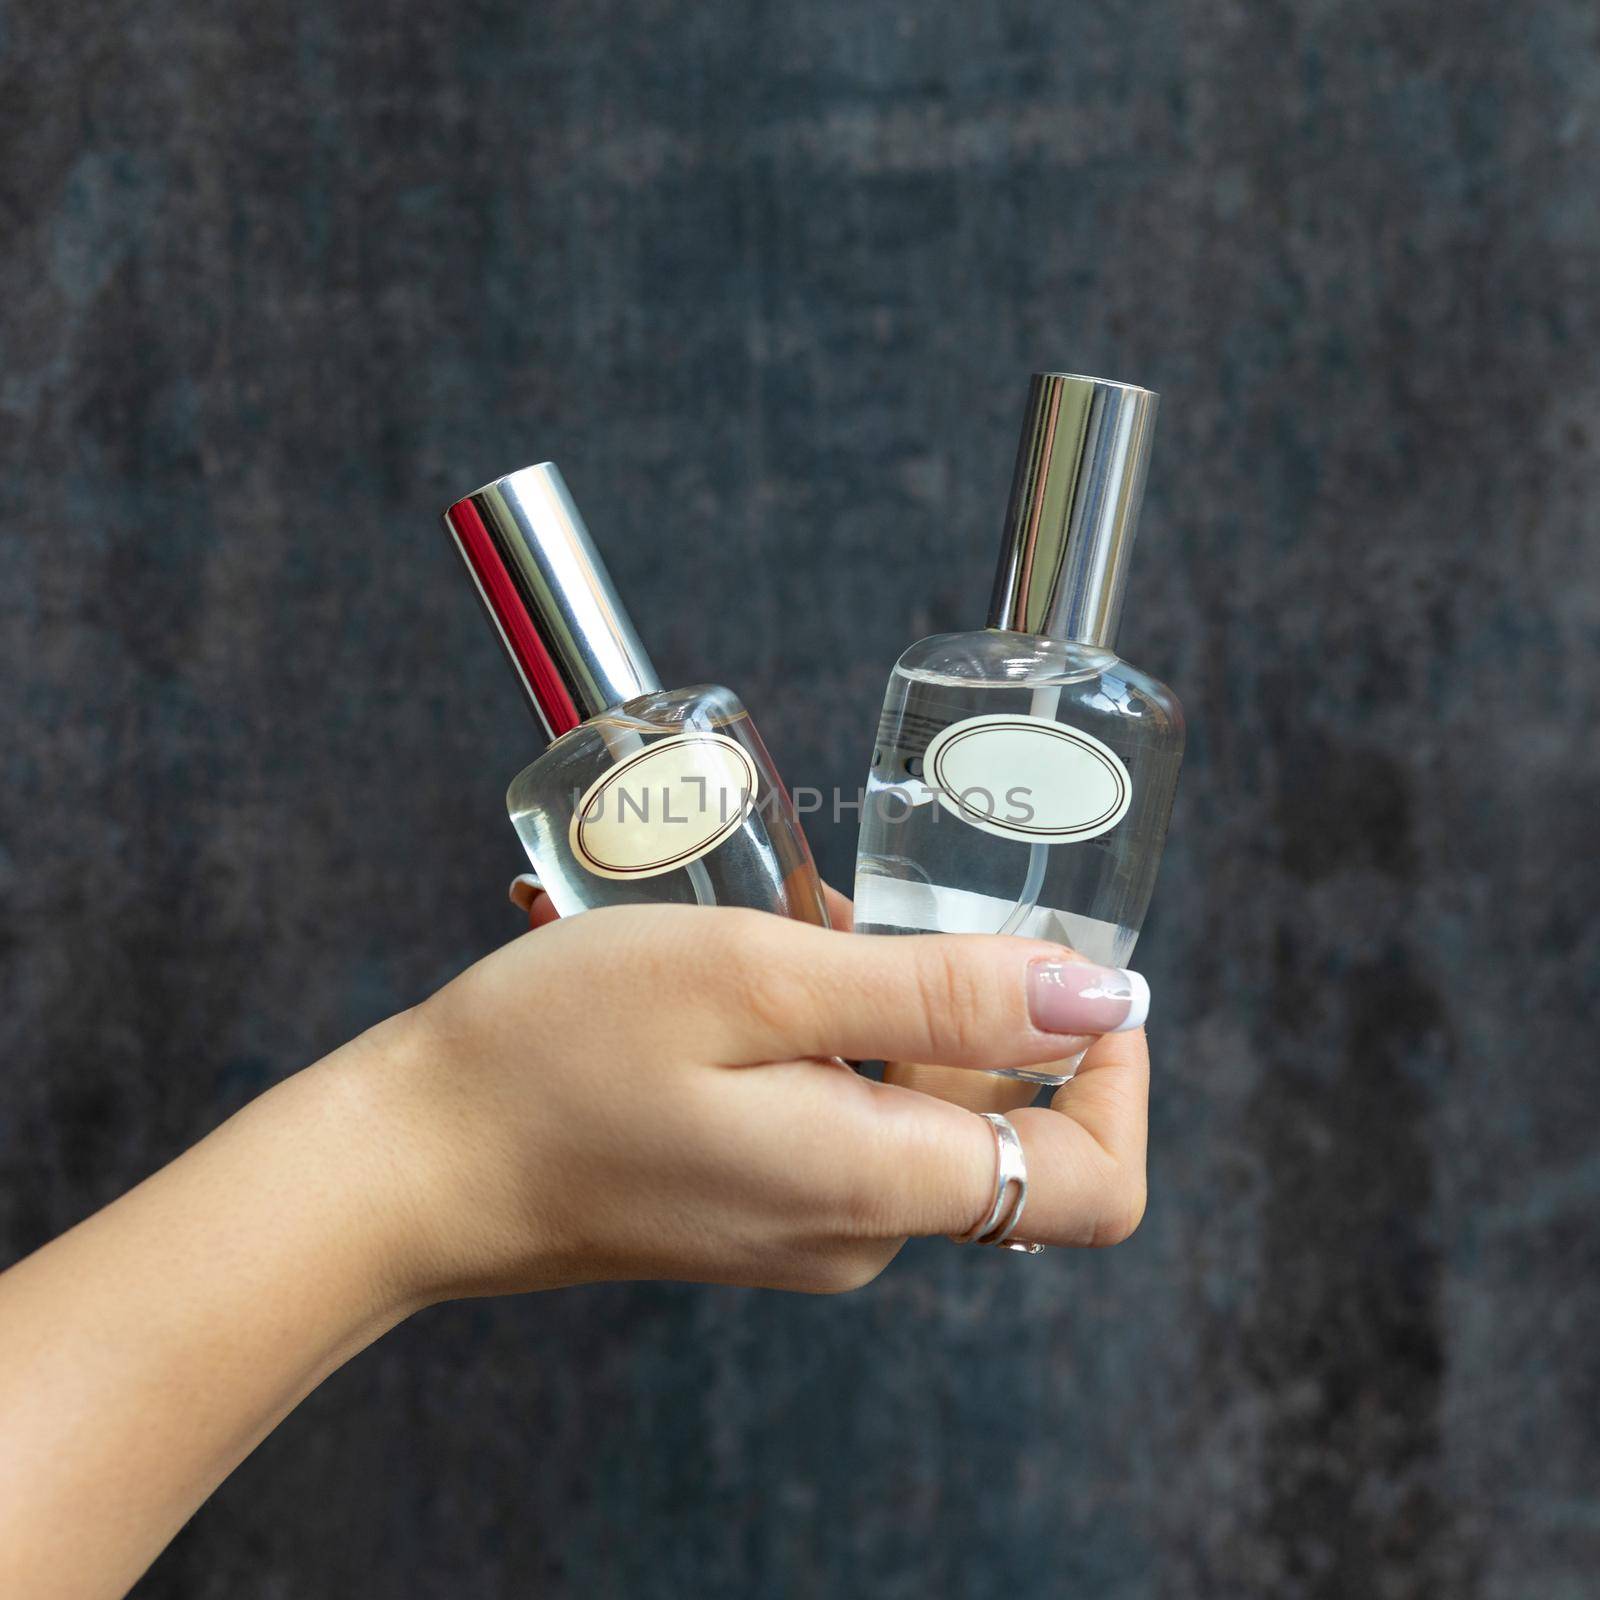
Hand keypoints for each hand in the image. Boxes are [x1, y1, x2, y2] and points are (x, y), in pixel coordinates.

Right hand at [360, 887, 1150, 1303]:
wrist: (414, 1158)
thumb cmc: (559, 1053)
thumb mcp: (760, 981)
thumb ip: (939, 995)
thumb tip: (1100, 997)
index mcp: (881, 1185)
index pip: (1095, 1180)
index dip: (1119, 1070)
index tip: (1060, 957)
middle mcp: (863, 1225)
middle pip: (1002, 1115)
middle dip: (962, 991)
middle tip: (863, 903)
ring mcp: (807, 1222)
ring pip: (912, 1094)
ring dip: (879, 995)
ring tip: (778, 922)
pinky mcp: (758, 1197)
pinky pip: (841, 1105)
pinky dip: (823, 1026)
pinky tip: (740, 967)